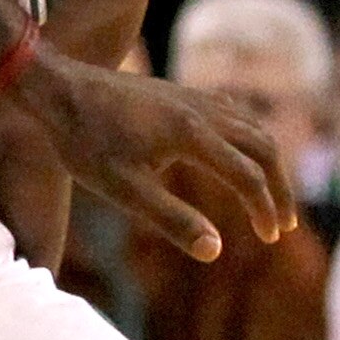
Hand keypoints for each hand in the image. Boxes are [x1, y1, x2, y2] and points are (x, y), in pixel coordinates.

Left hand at [13, 49, 293, 261]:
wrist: (56, 89)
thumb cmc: (84, 143)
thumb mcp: (123, 189)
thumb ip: (171, 219)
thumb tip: (215, 250)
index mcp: (192, 134)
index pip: (247, 177)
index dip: (264, 210)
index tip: (269, 239)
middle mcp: (202, 110)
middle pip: (264, 147)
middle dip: (279, 188)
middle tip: (283, 224)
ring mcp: (193, 97)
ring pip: (252, 127)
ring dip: (267, 162)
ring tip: (269, 195)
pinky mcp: (181, 94)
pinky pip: (233, 114)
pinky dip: (249, 139)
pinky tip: (240, 156)